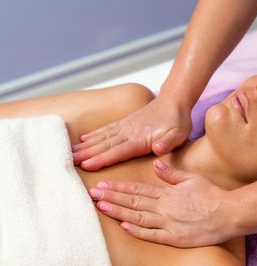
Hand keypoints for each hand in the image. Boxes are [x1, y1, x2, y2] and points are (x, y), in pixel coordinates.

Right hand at [72, 95, 191, 170]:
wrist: (174, 101)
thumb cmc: (178, 121)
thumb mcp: (179, 134)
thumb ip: (168, 143)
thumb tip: (157, 149)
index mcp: (141, 139)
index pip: (119, 151)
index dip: (102, 158)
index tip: (86, 164)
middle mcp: (130, 132)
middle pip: (105, 145)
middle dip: (86, 153)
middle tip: (68, 161)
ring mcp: (126, 126)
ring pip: (102, 137)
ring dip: (86, 145)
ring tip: (70, 152)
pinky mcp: (125, 123)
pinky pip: (107, 130)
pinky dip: (94, 135)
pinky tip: (83, 139)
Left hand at [88, 160, 235, 246]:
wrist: (227, 214)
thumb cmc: (212, 195)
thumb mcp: (192, 179)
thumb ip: (172, 173)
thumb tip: (155, 165)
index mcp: (167, 193)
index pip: (137, 189)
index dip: (118, 187)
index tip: (102, 185)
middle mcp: (164, 208)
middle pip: (133, 201)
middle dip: (111, 197)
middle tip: (92, 194)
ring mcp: (168, 224)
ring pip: (138, 217)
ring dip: (118, 212)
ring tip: (101, 207)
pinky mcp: (175, 238)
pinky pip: (152, 235)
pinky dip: (137, 230)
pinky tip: (124, 226)